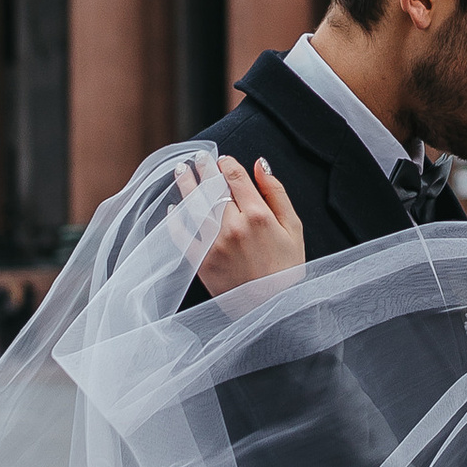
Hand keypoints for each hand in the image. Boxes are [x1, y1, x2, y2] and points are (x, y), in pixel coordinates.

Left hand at [176, 154, 305, 293]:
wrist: (272, 309)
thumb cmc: (286, 268)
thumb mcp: (293, 228)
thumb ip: (276, 193)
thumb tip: (260, 164)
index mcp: (258, 216)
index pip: (236, 178)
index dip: (227, 164)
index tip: (223, 159)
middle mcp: (232, 227)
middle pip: (212, 188)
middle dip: (204, 169)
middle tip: (198, 158)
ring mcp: (213, 245)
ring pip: (194, 206)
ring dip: (185, 185)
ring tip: (180, 170)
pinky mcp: (201, 263)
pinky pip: (182, 236)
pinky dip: (175, 220)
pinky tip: (173, 208)